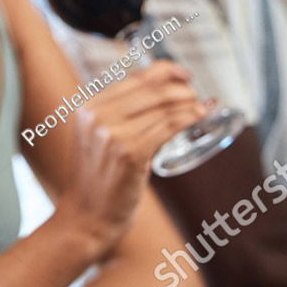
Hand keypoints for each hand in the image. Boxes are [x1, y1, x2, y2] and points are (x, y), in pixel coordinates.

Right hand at [56, 60, 205, 255]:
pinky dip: (188, 118)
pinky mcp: (130, 153)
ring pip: (163, 107)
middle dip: (180, 88)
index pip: (134, 78)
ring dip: (189, 103)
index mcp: (89, 107)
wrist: (85, 216)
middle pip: (151, 90)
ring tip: (200, 107)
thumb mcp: (97, 137)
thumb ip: (118, 115)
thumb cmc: (97, 179)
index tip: (182, 74)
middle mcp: (98, 116)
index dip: (164, 71)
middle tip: (195, 94)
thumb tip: (161, 93)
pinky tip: (198, 117)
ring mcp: (112, 134)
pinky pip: (168, 126)